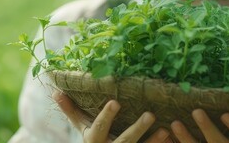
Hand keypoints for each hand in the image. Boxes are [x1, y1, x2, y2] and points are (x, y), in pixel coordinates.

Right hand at [53, 90, 172, 142]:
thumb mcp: (82, 129)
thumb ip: (71, 111)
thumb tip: (55, 91)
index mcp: (94, 140)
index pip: (100, 128)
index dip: (107, 116)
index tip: (116, 101)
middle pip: (124, 141)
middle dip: (137, 129)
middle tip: (150, 114)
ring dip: (153, 142)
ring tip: (166, 130)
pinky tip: (173, 139)